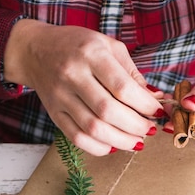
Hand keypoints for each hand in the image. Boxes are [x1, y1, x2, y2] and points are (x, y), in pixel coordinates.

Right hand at [4, 20, 161, 154]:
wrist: (36, 51)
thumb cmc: (78, 46)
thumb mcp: (108, 47)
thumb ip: (131, 73)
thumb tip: (156, 99)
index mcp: (91, 53)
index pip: (122, 87)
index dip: (144, 105)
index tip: (157, 112)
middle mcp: (73, 75)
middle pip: (108, 111)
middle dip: (134, 126)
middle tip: (149, 131)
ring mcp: (61, 97)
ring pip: (93, 128)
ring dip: (120, 141)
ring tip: (136, 142)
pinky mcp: (54, 114)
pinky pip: (77, 138)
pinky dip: (99, 147)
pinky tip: (113, 146)